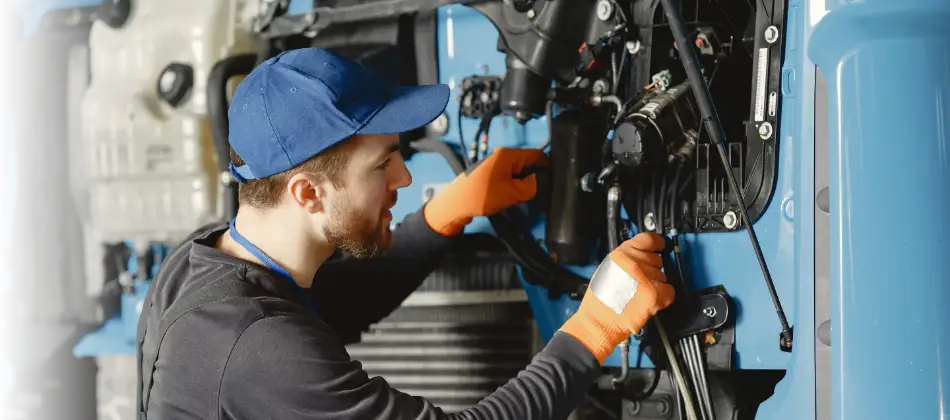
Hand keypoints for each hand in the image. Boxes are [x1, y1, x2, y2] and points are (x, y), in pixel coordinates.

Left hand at [424, 147, 547, 236]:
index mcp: (508, 155)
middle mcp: (502, 156)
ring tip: (529, 197)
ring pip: (519, 172)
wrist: (456, 205)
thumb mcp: (512, 193)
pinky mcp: (491, 175)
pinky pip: (510, 177)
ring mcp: (496, 165)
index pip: (537, 155)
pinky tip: (516, 197)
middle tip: (542, 193)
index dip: (547, 167)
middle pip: (528, 163)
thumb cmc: (483, 195)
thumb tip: (543, 182)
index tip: (552, 182)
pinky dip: (516, 186)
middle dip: (536, 177)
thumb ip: (532, 186)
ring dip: (525, 184)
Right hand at [559, 232, 674, 362]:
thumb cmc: (599, 299)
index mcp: (621, 254)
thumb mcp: (607, 268)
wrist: (598, 321)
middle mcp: (634, 264)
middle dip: (652, 269)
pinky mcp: (654, 295)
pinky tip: (650, 300)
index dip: (657, 244)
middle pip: (657, 259)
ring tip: (641, 293)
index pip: (649, 239)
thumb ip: (626, 259)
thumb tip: (643, 254)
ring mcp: (646, 279)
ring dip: (656, 284)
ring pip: (664, 275)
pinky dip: (663, 296)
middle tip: (640, 281)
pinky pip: (670, 290)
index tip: (660, 247)